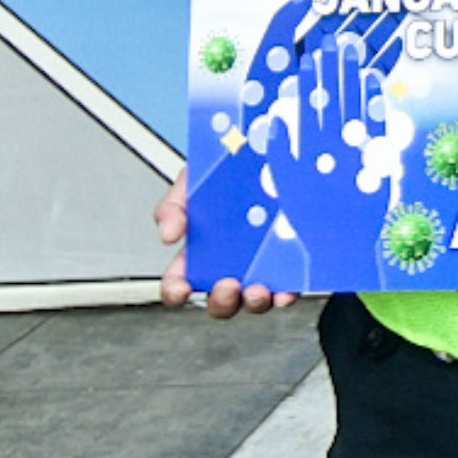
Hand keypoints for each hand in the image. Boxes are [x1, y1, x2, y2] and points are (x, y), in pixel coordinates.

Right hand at [156, 171, 297, 317]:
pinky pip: (289, 287)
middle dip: (221, 300)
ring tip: (257, 289)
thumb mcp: (192, 182)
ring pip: (254, 300)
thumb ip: (173, 206)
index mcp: (200, 252)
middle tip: (226, 285)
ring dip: (254, 302)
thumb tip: (168, 235)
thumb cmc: (224, 174)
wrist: (269, 155)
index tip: (181, 289)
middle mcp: (229, 265)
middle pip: (220, 300)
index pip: (180, 283)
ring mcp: (259, 267)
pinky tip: (286, 288)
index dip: (176, 291)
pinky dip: (287, 293)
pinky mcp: (290, 264)